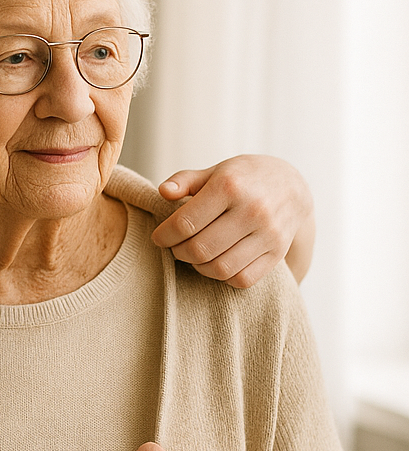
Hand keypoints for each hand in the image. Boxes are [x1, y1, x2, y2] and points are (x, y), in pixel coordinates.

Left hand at [152, 155, 314, 286]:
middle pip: (200, 249)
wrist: (292, 186)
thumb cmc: (243, 178)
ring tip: (194, 255)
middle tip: (176, 246)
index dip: (165, 235)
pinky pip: (242, 279)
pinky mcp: (278, 253)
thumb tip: (163, 192)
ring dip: (198, 267)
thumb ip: (185, 181)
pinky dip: (223, 276)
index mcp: (229, 186)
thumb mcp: (214, 171)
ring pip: (219, 268)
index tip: (159, 237)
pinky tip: (217, 262)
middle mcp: (252, 210)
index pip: (185, 223)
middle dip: (179, 252)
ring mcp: (268, 233)